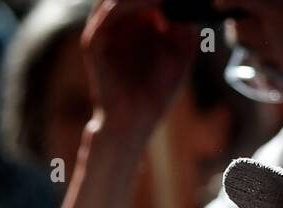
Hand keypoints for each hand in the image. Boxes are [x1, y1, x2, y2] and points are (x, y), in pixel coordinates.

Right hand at [84, 0, 197, 145]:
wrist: (135, 121)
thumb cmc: (157, 92)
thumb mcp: (180, 54)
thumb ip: (184, 25)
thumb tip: (186, 3)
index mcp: (136, 21)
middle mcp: (117, 21)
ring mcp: (104, 29)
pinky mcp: (95, 40)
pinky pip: (110, 11)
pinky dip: (133, 2)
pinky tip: (157, 1)